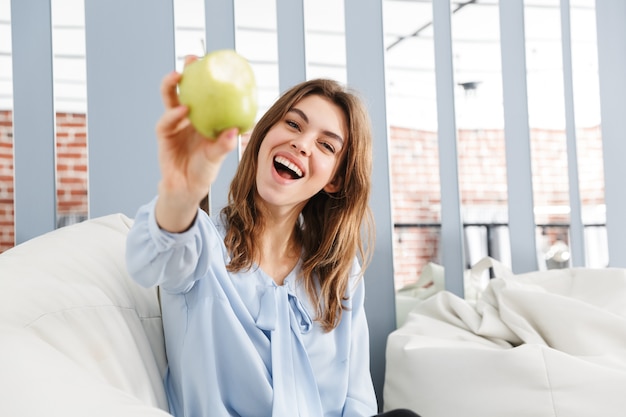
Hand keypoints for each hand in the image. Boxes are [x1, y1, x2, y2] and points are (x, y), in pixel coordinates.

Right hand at [155, 56, 238, 231]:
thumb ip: (224, 145)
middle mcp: (188, 118)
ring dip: (172, 87)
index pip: (205, 93)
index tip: (215, 61)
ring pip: (170, 100)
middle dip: (186, 72)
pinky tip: (182, 111)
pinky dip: (173, 115)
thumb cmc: (204, 170)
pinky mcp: (164, 135)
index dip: (207, 78)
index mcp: (204, 118)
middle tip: (191, 59)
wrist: (186, 188)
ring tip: (177, 76)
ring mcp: (174, 124)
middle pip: (185, 89)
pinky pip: (166, 122)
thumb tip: (236, 131)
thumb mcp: (217, 156)